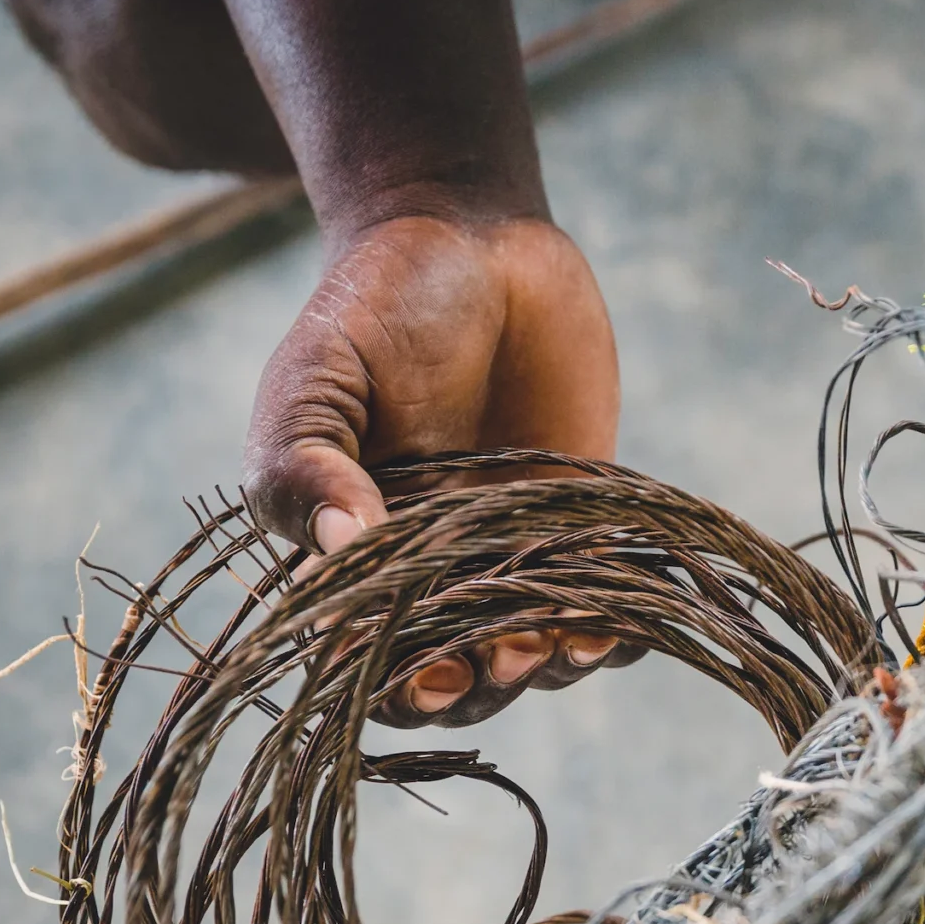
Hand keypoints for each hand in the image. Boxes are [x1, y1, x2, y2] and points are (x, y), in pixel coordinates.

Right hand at [242, 212, 622, 723]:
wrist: (471, 240)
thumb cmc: (372, 309)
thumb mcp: (316, 380)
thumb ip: (304, 467)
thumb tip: (338, 551)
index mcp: (350, 554)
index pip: (363, 653)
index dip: (391, 681)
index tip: (423, 674)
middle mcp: (431, 568)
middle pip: (454, 673)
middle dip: (480, 682)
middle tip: (506, 656)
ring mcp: (510, 550)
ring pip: (531, 651)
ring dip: (548, 664)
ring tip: (565, 643)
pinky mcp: (582, 522)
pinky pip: (601, 598)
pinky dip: (613, 623)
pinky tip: (621, 619)